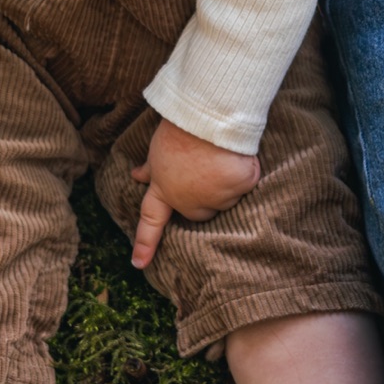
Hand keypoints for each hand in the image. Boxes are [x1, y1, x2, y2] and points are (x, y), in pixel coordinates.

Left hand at [127, 119, 260, 269]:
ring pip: (227, 199)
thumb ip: (152, 168)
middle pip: (200, 211)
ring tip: (221, 156)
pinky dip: (246, 171)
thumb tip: (136, 176)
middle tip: (206, 166)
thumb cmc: (179, 130)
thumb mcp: (158, 149)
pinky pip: (247, 183)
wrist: (207, 119)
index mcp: (165, 190)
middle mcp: (188, 201)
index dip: (145, 243)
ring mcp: (215, 198)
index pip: (151, 221)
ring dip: (228, 183)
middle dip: (205, 195)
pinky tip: (238, 156)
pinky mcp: (239, 188)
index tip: (138, 264)